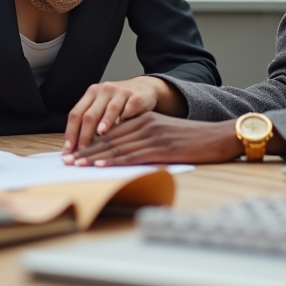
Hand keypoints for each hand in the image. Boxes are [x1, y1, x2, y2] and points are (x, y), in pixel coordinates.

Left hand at [63, 76, 178, 154]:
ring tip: (100, 135)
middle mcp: (104, 90)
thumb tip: (75, 148)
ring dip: (104, 123)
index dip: (71, 133)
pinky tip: (123, 129)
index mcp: (91, 93)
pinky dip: (125, 118)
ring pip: (110, 109)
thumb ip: (90, 123)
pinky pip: (129, 108)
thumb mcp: (102, 107)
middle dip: (84, 134)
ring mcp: (120, 92)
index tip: (68, 150)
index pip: (76, 114)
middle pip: (90, 113)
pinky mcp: (136, 96)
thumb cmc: (119, 103)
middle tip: (83, 150)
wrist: (144, 89)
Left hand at [68, 113, 244, 165]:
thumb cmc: (194, 139)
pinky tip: (99, 166)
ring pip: (116, 147)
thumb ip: (146, 138)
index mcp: (145, 119)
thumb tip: (126, 153)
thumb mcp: (166, 133)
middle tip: (68, 159)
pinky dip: (112, 161)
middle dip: (86, 150)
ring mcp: (153, 135)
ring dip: (93, 157)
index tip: (76, 152)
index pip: (113, 132)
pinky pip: (132, 155)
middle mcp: (146, 124)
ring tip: (76, 165)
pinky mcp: (160, 148)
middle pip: (110, 139)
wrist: (218, 137)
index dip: (92, 142)